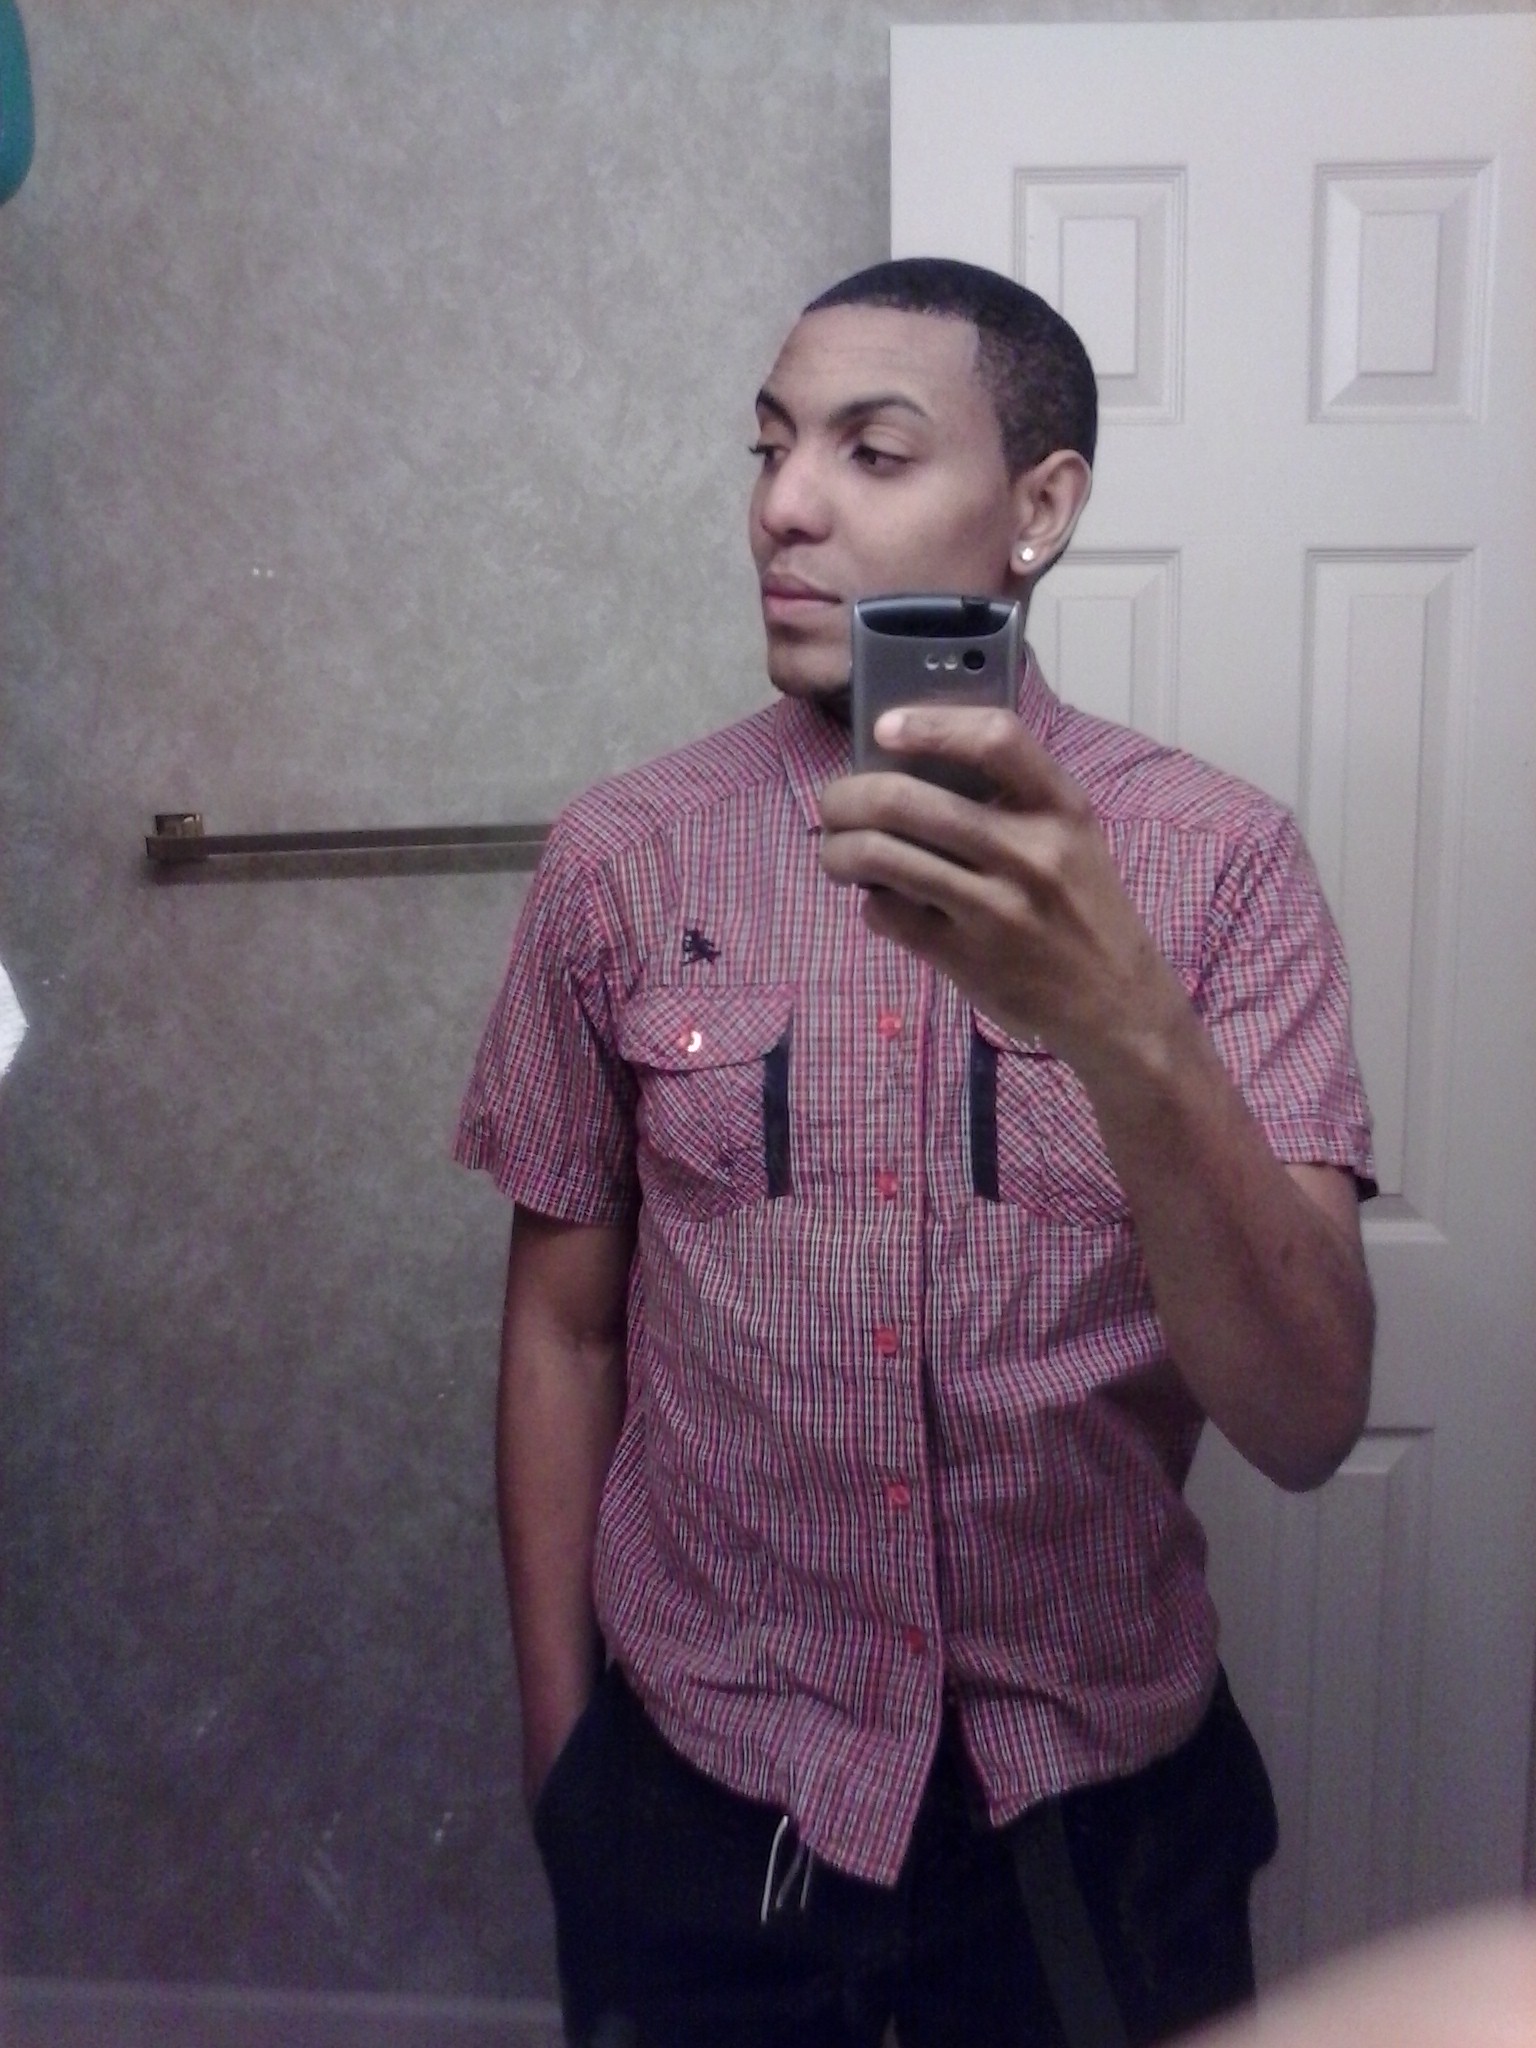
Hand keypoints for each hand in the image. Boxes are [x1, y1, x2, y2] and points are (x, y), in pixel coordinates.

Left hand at [818, 704, 1184, 1075]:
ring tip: (836, 852)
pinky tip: (881, 901)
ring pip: (883, 858)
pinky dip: (870, 903)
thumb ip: (1012, 799)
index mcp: (1062, 807)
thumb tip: (910, 766)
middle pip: (907, 801)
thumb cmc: (1082, 907)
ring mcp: (997, 908)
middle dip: (847, 798)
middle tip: (833, 804)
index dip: (930, 725)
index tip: (885, 728)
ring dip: (840, 851)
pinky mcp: (968, 957)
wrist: (1115, 1002)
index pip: (996, 738)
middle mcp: (1031, 852)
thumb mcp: (1072, 837)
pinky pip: (888, 913)